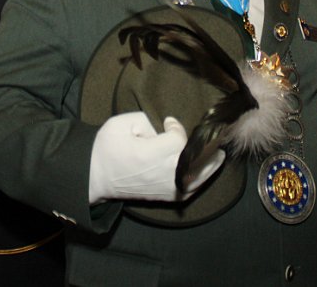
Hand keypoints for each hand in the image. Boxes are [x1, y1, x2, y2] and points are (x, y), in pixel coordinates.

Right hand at [88, 111, 224, 203]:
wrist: (96, 177)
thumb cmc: (107, 149)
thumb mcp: (119, 124)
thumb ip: (144, 119)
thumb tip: (163, 129)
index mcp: (150, 154)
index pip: (178, 139)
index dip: (176, 128)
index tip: (168, 123)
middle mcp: (163, 173)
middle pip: (196, 158)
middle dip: (205, 146)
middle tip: (211, 135)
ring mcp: (167, 187)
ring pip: (198, 176)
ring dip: (211, 164)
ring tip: (219, 153)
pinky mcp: (166, 196)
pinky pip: (191, 190)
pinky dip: (202, 180)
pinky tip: (208, 170)